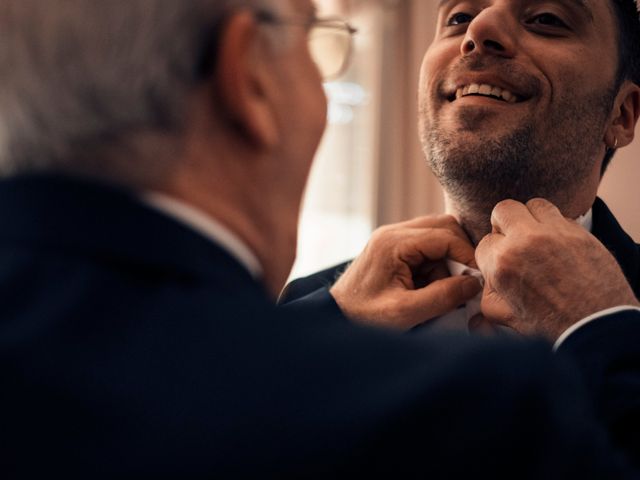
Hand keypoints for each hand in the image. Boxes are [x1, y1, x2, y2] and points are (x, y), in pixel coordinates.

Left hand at [330, 215, 481, 329]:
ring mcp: (392, 237)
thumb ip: (443, 297)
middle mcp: (392, 232)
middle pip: (444, 227)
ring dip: (446, 261)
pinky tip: (428, 287)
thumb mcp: (406, 312)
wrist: (336, 318)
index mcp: (393, 243)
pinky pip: (426, 246)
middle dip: (458, 255)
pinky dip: (435, 264)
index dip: (467, 256)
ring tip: (438, 289)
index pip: (445, 236)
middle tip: (460, 284)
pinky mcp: (393, 248)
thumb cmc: (365, 317)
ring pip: (437, 235)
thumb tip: (474, 283)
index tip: (478, 281)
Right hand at [475, 198, 638, 341]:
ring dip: (531, 218)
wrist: (596, 328)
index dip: (492, 254)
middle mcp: (525, 241)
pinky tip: (559, 245)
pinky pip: (562, 216)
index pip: (485, 242)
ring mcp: (555, 233)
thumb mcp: (504, 316)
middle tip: (513, 240)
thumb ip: (488, 294)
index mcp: (502, 263)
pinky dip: (557, 227)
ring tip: (536, 237)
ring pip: (534, 205)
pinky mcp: (580, 233)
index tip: (500, 262)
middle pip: (504, 210)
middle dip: (504, 225)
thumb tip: (486, 282)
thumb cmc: (551, 327)